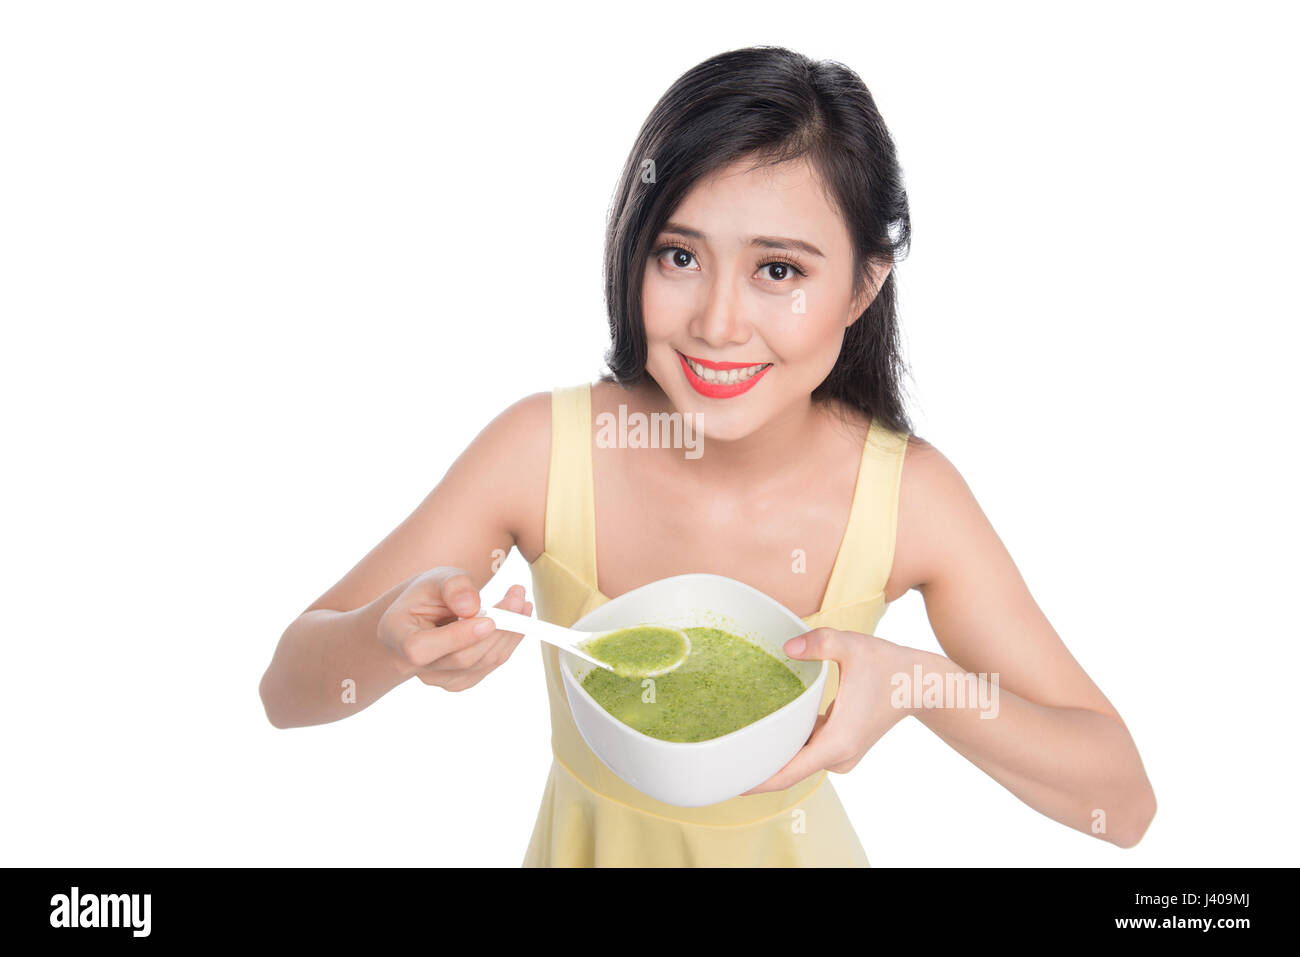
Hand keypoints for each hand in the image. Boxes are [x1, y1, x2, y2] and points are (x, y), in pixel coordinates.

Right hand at [378, 567, 531, 691]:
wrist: (423, 618)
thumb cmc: (427, 596)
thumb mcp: (435, 579)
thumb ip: (453, 587)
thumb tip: (473, 607)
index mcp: (399, 639)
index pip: (423, 649)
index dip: (458, 637)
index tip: (490, 619)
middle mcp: (416, 668)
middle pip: (462, 658)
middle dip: (497, 628)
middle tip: (519, 597)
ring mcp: (441, 680)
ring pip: (482, 662)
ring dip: (510, 632)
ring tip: (522, 602)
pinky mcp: (462, 681)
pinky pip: (491, 664)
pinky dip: (509, 641)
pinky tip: (519, 618)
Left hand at [741, 627, 914, 793]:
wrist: (921, 683)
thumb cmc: (887, 664)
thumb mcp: (852, 647)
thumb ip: (819, 643)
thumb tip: (786, 647)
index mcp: (836, 742)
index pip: (788, 773)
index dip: (757, 781)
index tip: (730, 783)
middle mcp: (838, 756)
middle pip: (788, 771)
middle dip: (757, 770)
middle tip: (720, 762)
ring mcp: (842, 755)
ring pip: (798, 762)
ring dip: (772, 758)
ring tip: (735, 749)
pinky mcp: (843, 747)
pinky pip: (808, 753)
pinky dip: (789, 748)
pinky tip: (767, 736)